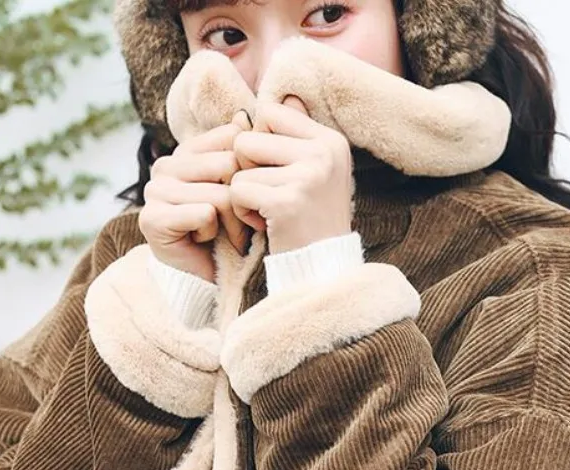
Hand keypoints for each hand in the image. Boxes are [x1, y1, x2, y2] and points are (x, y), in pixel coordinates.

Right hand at [139, 121, 251, 282]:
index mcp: (186, 152)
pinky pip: (204, 214)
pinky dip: (214, 233)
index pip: (232, 138)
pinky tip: (204, 242)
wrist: (207, 279)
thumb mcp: (241, 188)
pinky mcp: (152, 218)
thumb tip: (248, 114)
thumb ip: (242, 153)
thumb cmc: (230, 234)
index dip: (249, 172)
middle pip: (228, 165)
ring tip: (226, 236)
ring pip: (219, 192)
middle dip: (244, 200)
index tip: (247, 197)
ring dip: (233, 223)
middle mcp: (166, 166)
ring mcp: (155, 191)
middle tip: (240, 224)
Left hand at [230, 97, 352, 254]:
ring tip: (268, 212)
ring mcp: (308, 176)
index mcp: (330, 141)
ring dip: (244, 193)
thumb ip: (293, 137)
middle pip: (248, 137)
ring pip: (240, 166)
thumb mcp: (313, 174)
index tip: (274, 172)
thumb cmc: (310, 222)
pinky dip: (243, 212)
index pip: (270, 112)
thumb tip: (273, 100)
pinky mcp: (287, 201)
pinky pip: (238, 191)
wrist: (323, 270)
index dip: (259, 142)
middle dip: (247, 169)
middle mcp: (323, 152)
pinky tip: (264, 225)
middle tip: (269, 196)